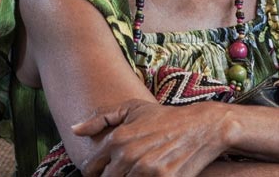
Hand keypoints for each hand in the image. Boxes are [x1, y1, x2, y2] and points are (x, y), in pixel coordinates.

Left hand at [72, 99, 225, 176]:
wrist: (203, 126)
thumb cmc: (167, 118)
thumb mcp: (135, 108)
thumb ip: (102, 117)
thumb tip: (75, 130)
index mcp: (117, 138)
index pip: (89, 168)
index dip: (98, 170)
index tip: (111, 168)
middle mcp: (127, 155)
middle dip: (115, 176)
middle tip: (130, 168)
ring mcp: (144, 170)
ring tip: (143, 169)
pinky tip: (153, 173)